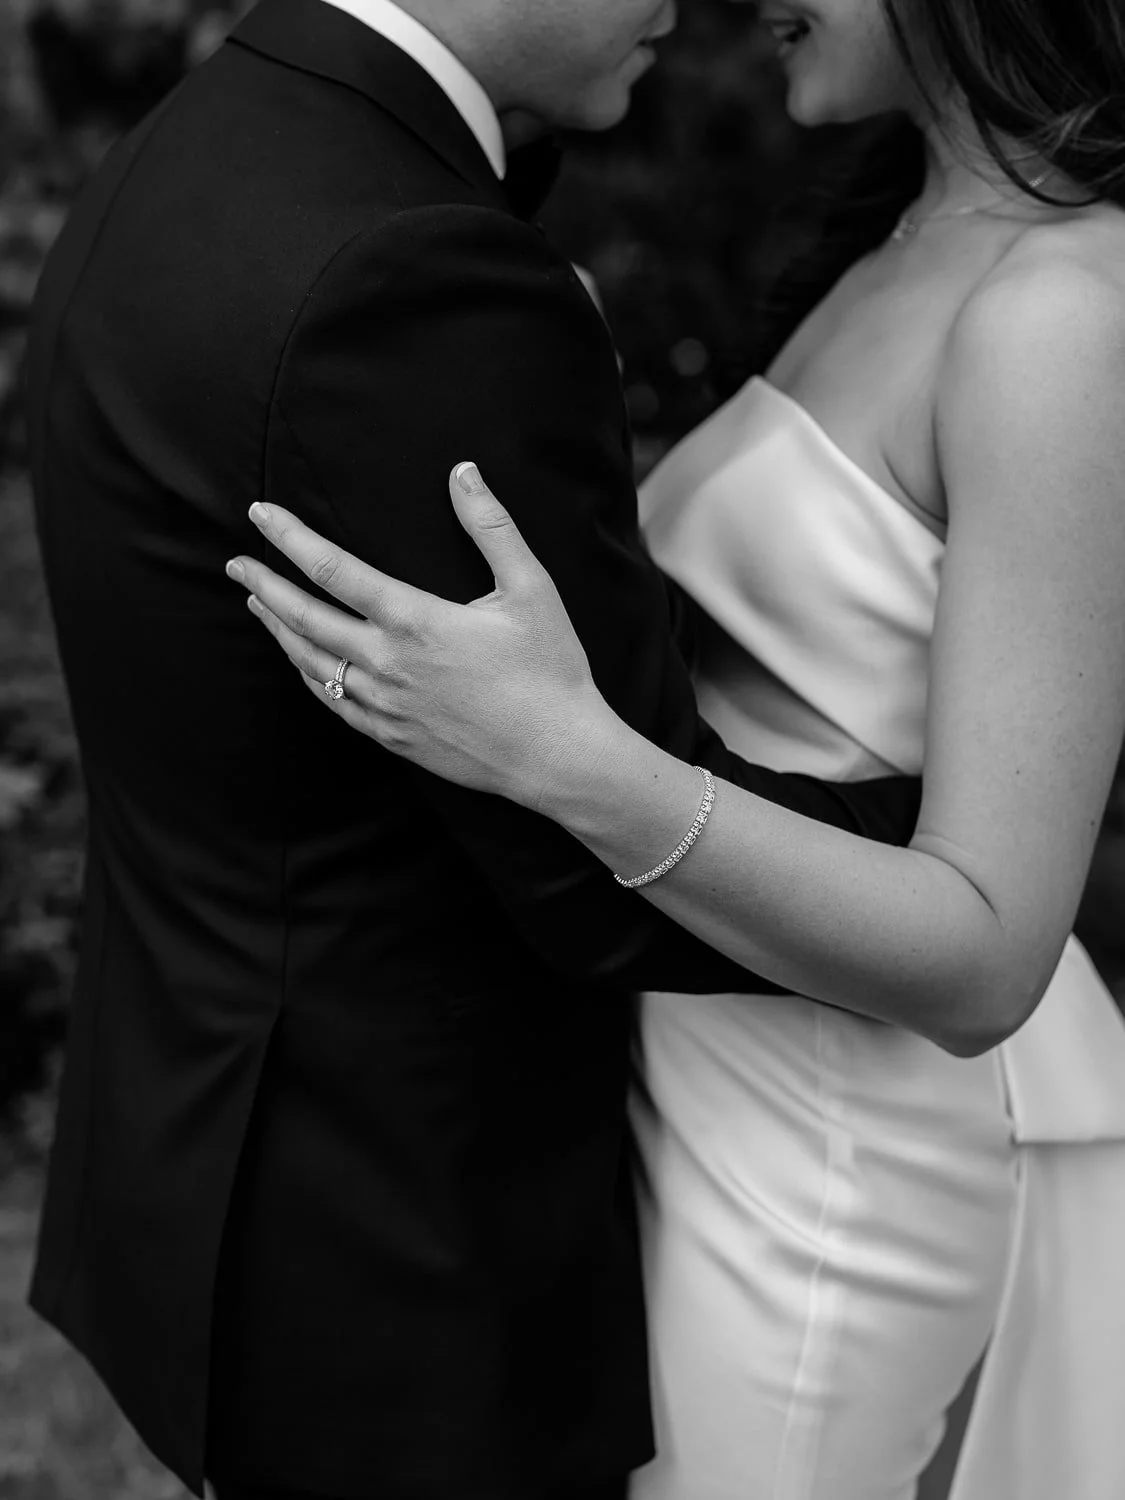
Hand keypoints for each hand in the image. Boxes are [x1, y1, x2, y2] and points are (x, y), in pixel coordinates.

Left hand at [225, 464, 613, 806]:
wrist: (556, 754)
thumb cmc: (549, 669)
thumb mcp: (531, 588)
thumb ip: (491, 526)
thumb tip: (463, 471)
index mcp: (413, 619)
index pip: (332, 568)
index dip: (290, 538)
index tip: (260, 514)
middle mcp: (387, 663)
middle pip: (304, 617)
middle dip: (264, 584)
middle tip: (235, 564)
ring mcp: (384, 704)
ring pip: (310, 663)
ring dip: (279, 630)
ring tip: (258, 605)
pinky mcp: (393, 736)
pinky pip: (334, 703)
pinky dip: (309, 676)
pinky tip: (302, 663)